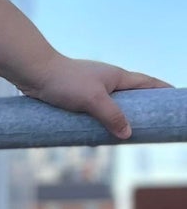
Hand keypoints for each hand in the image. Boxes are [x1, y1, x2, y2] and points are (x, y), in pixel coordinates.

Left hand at [12, 52, 174, 140]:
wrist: (34, 73)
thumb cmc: (65, 82)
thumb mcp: (93, 100)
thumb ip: (112, 116)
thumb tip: (128, 134)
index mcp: (117, 76)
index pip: (147, 83)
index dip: (162, 90)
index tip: (174, 97)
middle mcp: (107, 80)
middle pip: (132, 96)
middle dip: (142, 109)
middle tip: (151, 124)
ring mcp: (91, 88)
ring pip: (111, 105)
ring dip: (118, 118)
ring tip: (125, 135)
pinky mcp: (76, 96)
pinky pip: (94, 110)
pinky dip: (99, 121)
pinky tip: (96, 134)